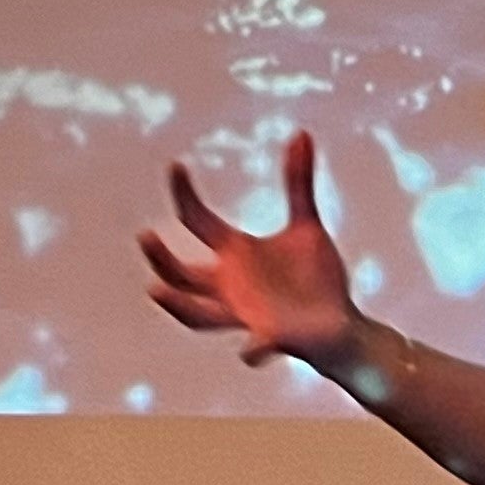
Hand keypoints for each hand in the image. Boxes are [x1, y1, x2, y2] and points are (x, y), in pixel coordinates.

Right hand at [141, 129, 361, 373]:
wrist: (339, 325)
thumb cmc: (315, 278)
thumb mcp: (306, 225)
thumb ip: (299, 183)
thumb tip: (302, 132)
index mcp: (235, 254)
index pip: (197, 222)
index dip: (184, 194)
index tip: (175, 166)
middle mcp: (231, 285)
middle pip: (183, 274)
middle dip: (162, 258)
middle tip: (146, 235)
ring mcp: (247, 313)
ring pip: (199, 316)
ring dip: (179, 306)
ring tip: (156, 291)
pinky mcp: (273, 337)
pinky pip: (256, 346)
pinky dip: (253, 350)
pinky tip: (249, 352)